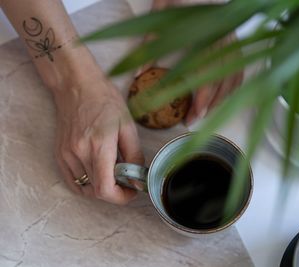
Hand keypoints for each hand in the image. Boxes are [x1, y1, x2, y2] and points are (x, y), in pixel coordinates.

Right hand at [53, 74, 143, 204]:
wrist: (77, 86)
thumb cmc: (105, 101)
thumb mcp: (128, 126)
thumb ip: (134, 156)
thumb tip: (137, 179)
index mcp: (98, 147)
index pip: (105, 190)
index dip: (121, 198)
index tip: (131, 191)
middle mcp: (79, 154)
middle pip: (96, 191)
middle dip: (115, 190)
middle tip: (126, 177)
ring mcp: (66, 155)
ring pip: (85, 188)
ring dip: (101, 187)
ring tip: (112, 170)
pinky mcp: (60, 154)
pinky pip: (73, 181)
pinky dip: (87, 183)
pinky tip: (97, 172)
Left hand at [149, 0, 242, 124]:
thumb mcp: (160, 16)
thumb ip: (150, 45)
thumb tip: (137, 75)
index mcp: (207, 34)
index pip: (208, 75)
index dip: (201, 99)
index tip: (191, 116)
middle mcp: (224, 40)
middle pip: (222, 81)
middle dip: (209, 105)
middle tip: (193, 120)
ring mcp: (233, 40)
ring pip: (234, 77)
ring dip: (222, 99)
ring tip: (206, 113)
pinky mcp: (235, 40)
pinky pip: (240, 68)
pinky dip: (233, 86)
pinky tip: (223, 96)